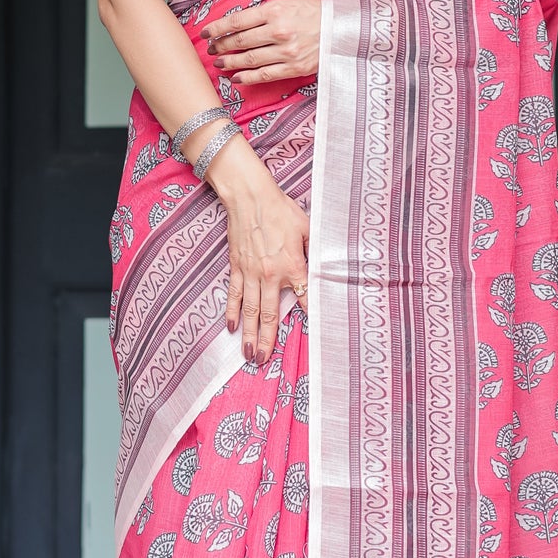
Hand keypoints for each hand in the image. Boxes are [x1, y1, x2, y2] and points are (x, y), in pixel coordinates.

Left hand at [203, 0, 321, 85]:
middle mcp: (279, 32)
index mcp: (275, 11)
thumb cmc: (313, 13)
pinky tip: (236, 77)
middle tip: (212, 49)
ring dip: (230, 62)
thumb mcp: (287, 3)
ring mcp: (286, 52)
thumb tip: (236, 23)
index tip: (206, 33)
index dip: (217, 28)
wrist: (342, 29)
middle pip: (240, 41)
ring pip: (249, 59)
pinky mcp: (294, 68)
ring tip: (219, 63)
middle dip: (221, 46)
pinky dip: (248, 77)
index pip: (237, 21)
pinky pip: (265, 75)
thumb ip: (263, 13)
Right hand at [221, 181, 309, 363]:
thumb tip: (325, 266)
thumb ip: (314, 251)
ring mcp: (251, 273)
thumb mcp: (307, 229)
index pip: (303, 298)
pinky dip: (233, 312)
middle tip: (264, 361)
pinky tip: (232, 327)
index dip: (307, 317)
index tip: (309, 337)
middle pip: (271, 314)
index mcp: (292, 265)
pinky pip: (235, 295)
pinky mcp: (237, 267)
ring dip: (250, 334)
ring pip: (251, 310)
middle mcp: (270, 275)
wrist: (250, 197)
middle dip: (268, 340)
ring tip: (249, 354)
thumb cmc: (281, 210)